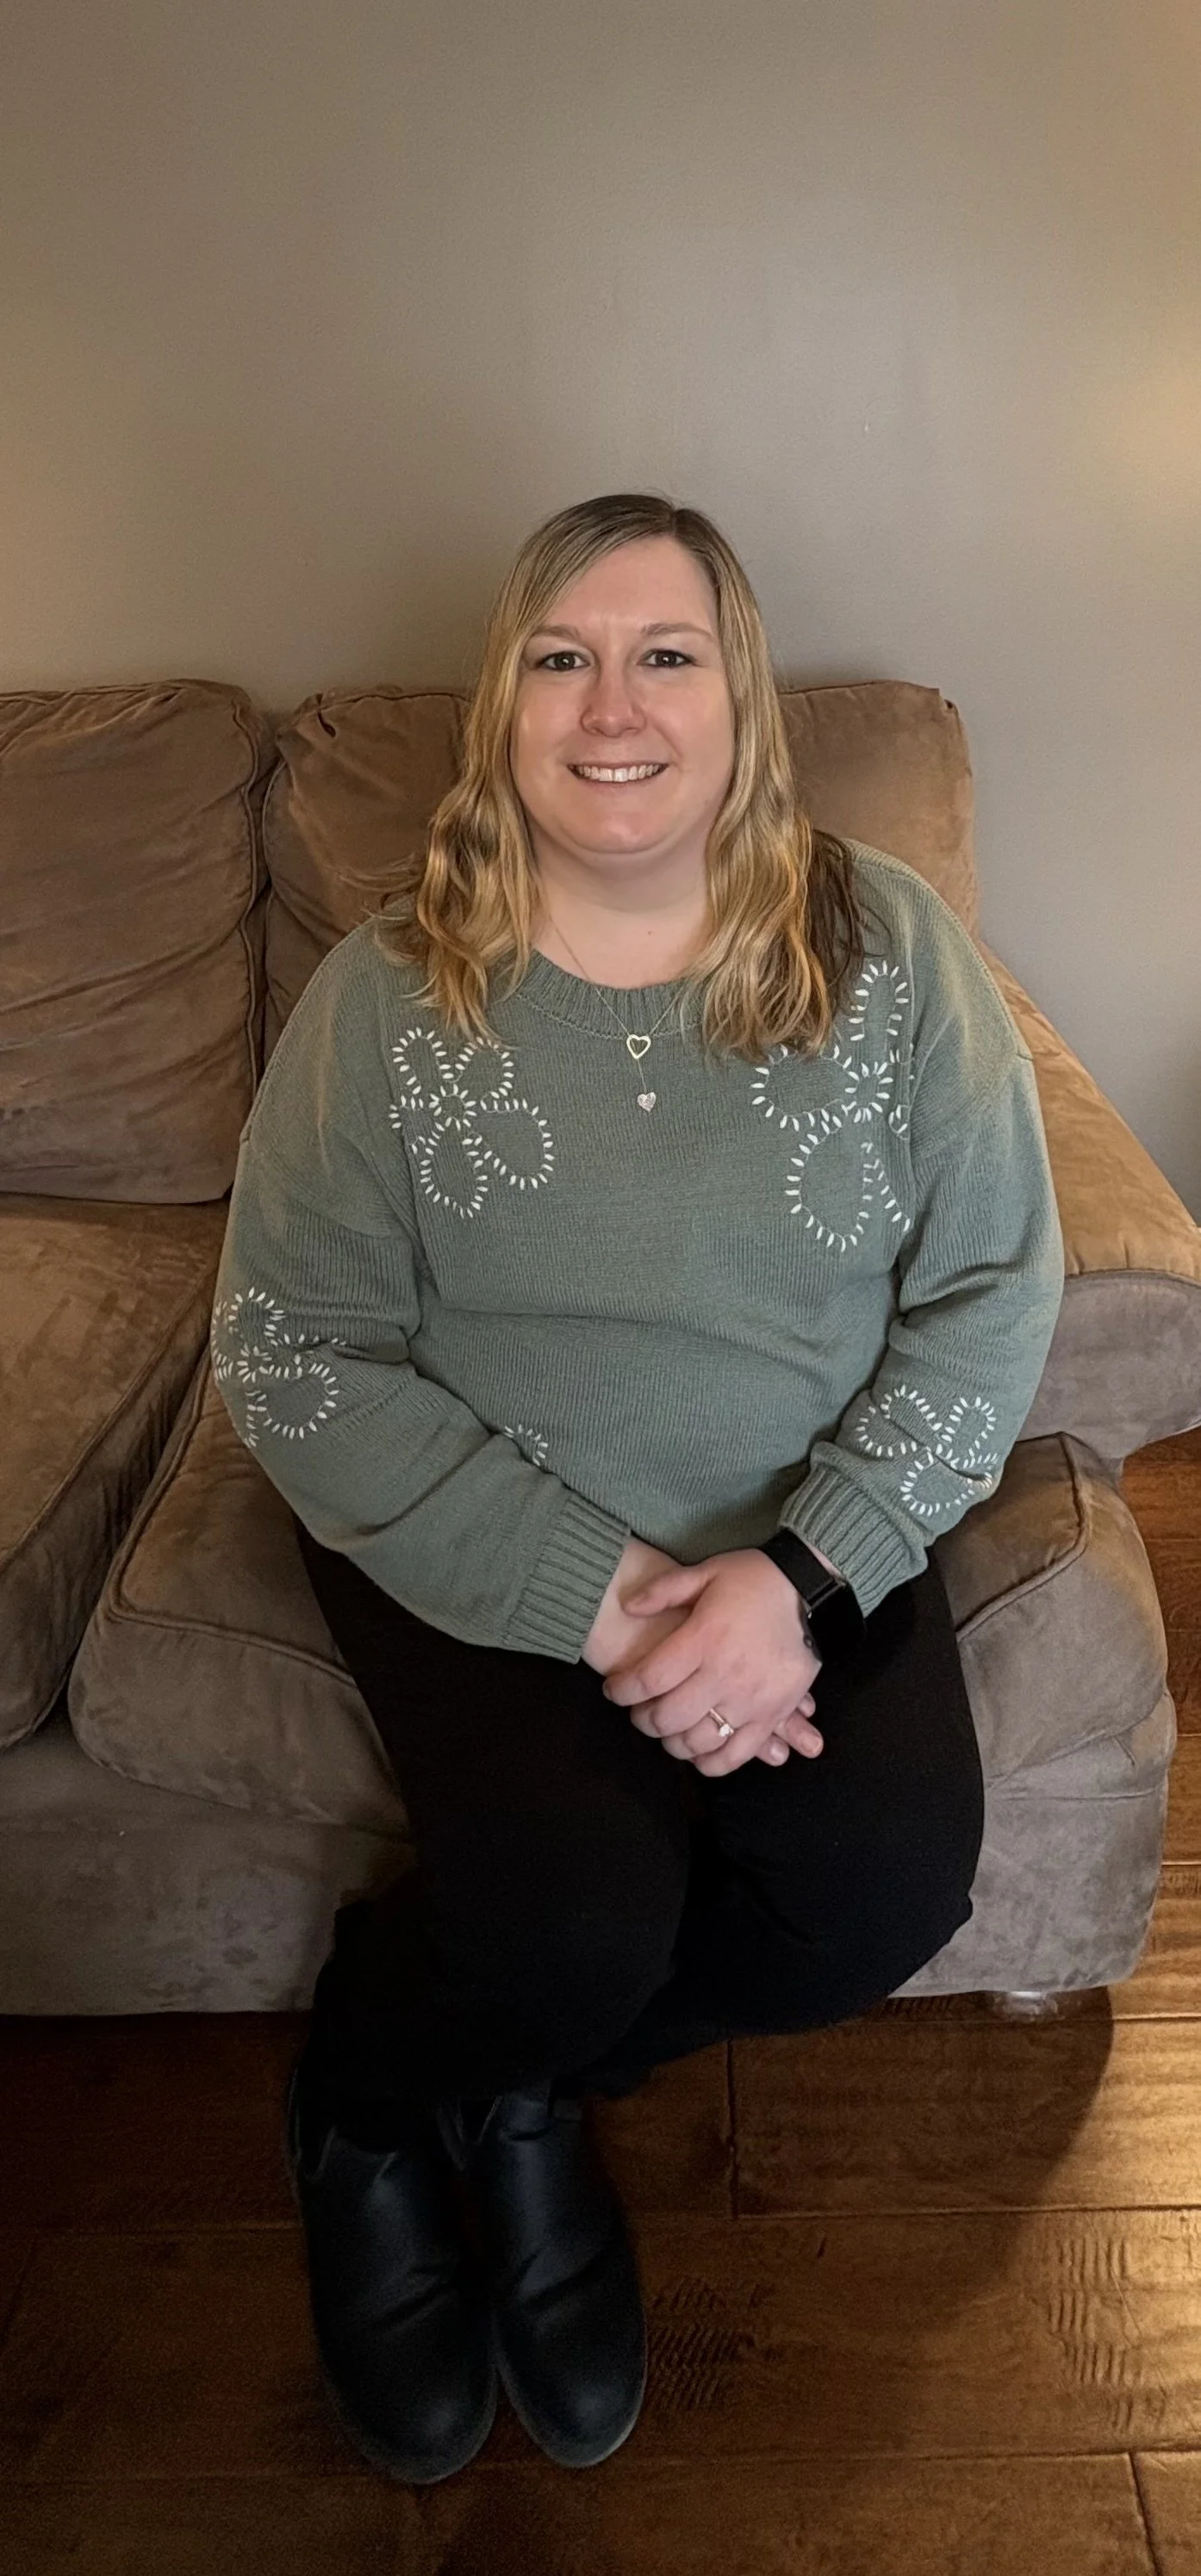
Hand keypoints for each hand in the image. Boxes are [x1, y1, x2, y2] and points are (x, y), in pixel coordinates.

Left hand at [600, 1548, 824, 1776]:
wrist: (804, 1584)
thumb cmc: (751, 1578)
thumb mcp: (705, 1571)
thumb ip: (663, 1589)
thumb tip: (627, 1605)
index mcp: (703, 1639)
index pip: (649, 1679)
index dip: (622, 1690)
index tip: (612, 1690)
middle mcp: (724, 1674)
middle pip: (668, 1716)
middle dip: (643, 1720)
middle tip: (637, 1712)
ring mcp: (751, 1698)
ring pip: (699, 1740)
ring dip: (673, 1743)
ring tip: (666, 1731)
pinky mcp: (774, 1712)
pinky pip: (738, 1753)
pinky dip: (712, 1763)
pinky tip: (698, 1755)